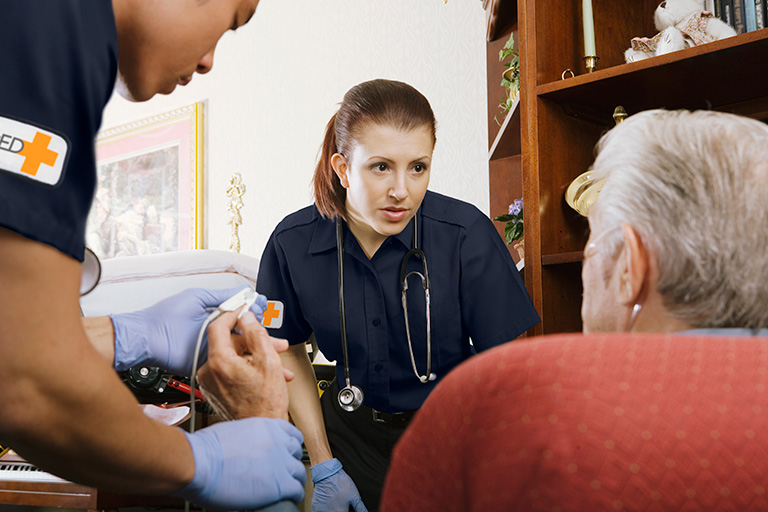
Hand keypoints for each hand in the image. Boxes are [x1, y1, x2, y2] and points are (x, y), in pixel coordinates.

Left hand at [110, 286, 267, 374]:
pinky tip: (259, 371)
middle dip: (265, 341)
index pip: (242, 318)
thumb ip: (223, 297)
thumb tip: (243, 293)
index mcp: (215, 318)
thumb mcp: (198, 298)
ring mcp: (213, 351)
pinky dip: (246, 370)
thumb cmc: (165, 316)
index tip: (269, 314)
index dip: (257, 317)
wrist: (147, 338)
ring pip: (242, 355)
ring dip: (260, 358)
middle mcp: (216, 335)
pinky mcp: (208, 365)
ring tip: (277, 361)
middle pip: (247, 339)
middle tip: (280, 344)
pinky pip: (230, 367)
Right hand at [173, 417, 306, 509]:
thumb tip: (250, 447)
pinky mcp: (279, 484)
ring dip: (296, 479)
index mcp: (267, 427)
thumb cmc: (205, 449)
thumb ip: (250, 437)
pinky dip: (296, 495)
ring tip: (291, 487)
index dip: (291, 446)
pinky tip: (291, 498)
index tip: (288, 454)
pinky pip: (297, 490)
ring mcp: (280, 463)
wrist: (199, 463)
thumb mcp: (234, 431)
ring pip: (300, 472)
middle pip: (297, 453)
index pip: (292, 434)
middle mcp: (278, 442)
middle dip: (292, 461)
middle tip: (286, 471)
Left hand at [196, 311, 292, 420]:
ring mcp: (210, 382)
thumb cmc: (265, 404)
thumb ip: (256, 333)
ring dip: (253, 356)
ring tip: (275, 364)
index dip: (234, 313)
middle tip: (272, 342)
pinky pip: (229, 370)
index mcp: (219, 362)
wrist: (261, 433)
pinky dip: (246, 367)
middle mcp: (209, 372)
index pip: (219, 325)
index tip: (244, 310)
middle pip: (228, 342)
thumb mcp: (268, 361)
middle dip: (252, 340)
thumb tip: (247, 317)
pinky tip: (264, 373)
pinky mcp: (214, 391)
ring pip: (231, 356)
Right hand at [311, 458, 367, 511]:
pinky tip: (328, 504)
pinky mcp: (316, 508)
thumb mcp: (355, 496)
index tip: (347, 508)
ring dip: (332, 509)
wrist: (327, 474)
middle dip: (340, 510)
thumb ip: (360, 508)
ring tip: (335, 503)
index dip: (347, 511)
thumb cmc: (340, 483)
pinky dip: (324, 509)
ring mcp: (322, 511)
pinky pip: (320, 511)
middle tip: (341, 504)